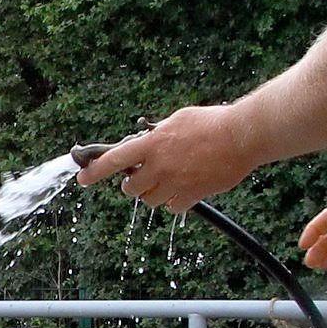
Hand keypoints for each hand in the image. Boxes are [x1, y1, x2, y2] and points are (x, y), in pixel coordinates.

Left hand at [77, 104, 262, 211]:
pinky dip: (176, 202)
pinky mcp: (193, 195)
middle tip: (141, 178)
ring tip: (167, 181)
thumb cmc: (213, 122)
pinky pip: (174, 208)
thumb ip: (159, 133)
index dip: (95, 171)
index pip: (115, 160)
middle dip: (132, 186)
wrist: (243, 136)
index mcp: (153, 144)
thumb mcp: (179, 119)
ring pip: (150, 200)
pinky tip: (185, 190)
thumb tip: (149, 139)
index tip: (82, 179)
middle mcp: (160, 165)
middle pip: (131, 189)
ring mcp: (175, 182)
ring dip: (153, 194)